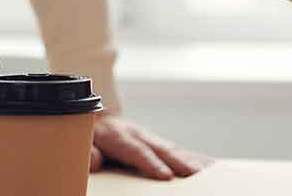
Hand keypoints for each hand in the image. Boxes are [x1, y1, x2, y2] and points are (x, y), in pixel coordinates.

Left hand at [92, 114, 212, 179]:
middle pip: (161, 149)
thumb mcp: (79, 140)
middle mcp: (136, 132)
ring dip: (193, 161)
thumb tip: (94, 160)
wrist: (92, 116)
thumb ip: (87, 150)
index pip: (135, 150)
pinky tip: (211, 166)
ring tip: (212, 172)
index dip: (150, 162)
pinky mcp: (157, 142)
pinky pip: (178, 151)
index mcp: (116, 134)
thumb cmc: (86, 134)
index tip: (165, 175)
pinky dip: (196, 158)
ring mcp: (148, 136)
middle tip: (198, 175)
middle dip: (180, 162)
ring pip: (173, 149)